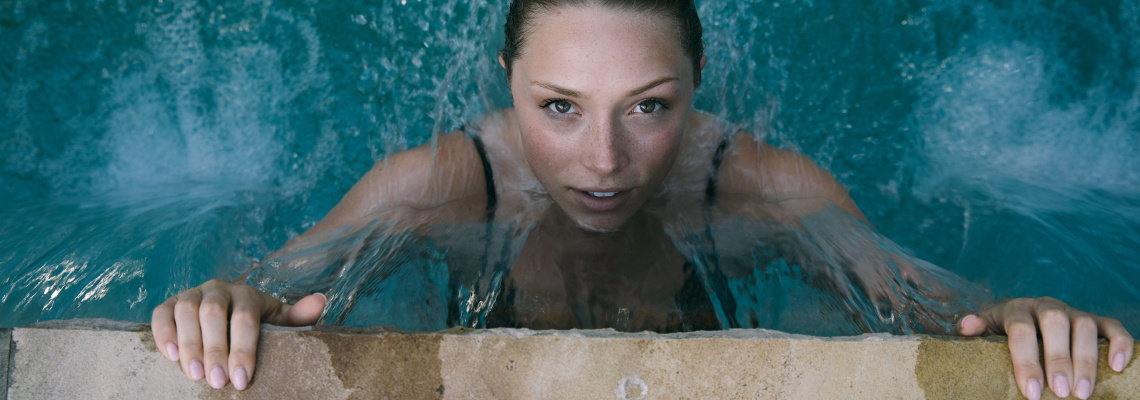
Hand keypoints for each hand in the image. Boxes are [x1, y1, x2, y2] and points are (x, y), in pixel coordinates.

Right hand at [151, 279, 326, 389]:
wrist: (230, 314)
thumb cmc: (260, 324)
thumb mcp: (280, 321)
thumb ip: (298, 316)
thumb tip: (319, 301)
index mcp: (247, 294)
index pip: (245, 317)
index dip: (243, 348)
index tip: (241, 379)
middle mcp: (219, 289)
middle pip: (213, 313)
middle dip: (215, 349)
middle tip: (216, 382)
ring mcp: (192, 294)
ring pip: (186, 310)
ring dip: (189, 343)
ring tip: (194, 375)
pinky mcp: (170, 303)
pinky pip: (161, 312)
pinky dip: (164, 333)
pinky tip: (171, 356)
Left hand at [956, 297, 1132, 399]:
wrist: (1016, 320)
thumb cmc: (998, 334)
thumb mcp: (982, 332)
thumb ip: (973, 330)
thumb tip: (968, 325)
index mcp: (1015, 309)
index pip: (1020, 329)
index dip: (1026, 360)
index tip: (1032, 391)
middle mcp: (1044, 306)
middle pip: (1055, 322)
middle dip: (1059, 359)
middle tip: (1062, 393)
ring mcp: (1071, 312)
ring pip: (1084, 325)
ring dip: (1086, 359)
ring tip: (1083, 392)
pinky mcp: (1093, 320)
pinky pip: (1111, 325)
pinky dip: (1119, 342)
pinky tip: (1117, 366)